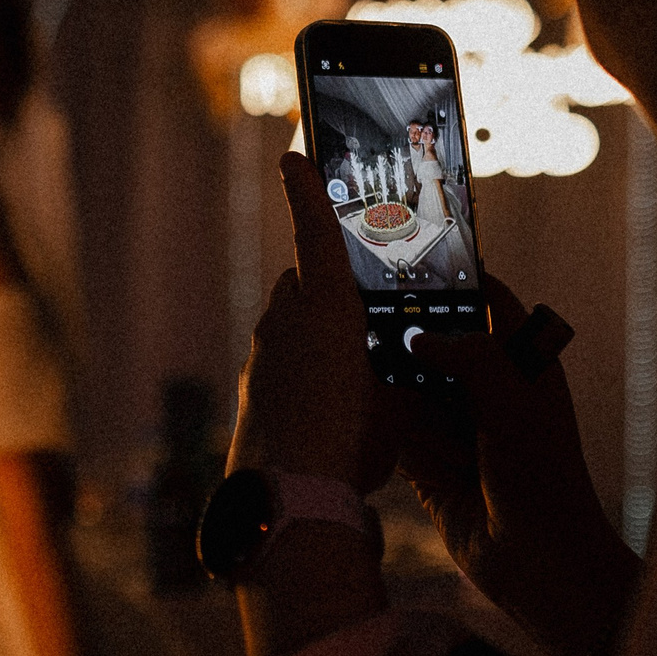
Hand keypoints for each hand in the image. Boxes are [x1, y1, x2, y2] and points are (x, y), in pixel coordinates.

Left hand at [227, 150, 400, 491]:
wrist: (286, 498)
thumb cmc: (352, 444)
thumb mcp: (395, 406)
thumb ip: (398, 377)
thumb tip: (405, 376)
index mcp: (326, 308)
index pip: (315, 234)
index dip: (306, 194)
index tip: (291, 157)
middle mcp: (285, 321)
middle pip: (305, 287)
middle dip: (329, 295)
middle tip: (364, 320)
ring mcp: (261, 354)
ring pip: (289, 328)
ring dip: (315, 342)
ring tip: (351, 380)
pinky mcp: (250, 388)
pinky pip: (278, 365)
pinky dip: (298, 377)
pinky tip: (322, 413)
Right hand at [398, 276, 641, 655]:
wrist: (537, 561)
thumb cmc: (542, 476)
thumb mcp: (513, 402)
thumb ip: (469, 357)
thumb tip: (418, 337)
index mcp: (522, 365)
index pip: (489, 301)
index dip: (459, 278)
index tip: (415, 254)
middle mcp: (487, 390)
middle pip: (437, 342)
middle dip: (409, 334)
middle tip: (364, 309)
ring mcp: (456, 427)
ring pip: (409, 386)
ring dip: (395, 388)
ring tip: (365, 370)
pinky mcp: (427, 463)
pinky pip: (394, 432)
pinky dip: (384, 427)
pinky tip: (360, 413)